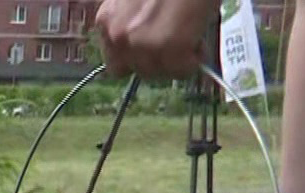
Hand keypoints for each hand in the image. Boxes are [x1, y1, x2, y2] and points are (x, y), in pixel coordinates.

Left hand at [94, 0, 217, 77]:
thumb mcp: (138, 2)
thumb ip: (137, 22)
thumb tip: (154, 46)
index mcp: (107, 20)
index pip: (116, 62)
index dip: (138, 58)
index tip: (155, 51)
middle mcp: (118, 34)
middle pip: (136, 71)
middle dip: (158, 62)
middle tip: (177, 47)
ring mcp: (141, 43)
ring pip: (159, 73)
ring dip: (176, 62)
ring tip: (189, 39)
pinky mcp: (168, 46)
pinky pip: (181, 70)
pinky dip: (193, 61)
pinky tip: (198, 42)